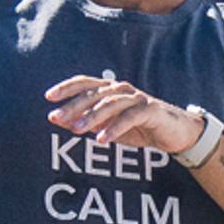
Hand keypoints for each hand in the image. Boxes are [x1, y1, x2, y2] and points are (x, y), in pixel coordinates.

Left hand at [45, 75, 204, 156]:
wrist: (175, 132)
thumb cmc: (139, 128)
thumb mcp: (109, 127)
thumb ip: (88, 122)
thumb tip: (61, 121)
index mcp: (111, 90)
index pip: (85, 83)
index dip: (66, 88)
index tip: (48, 97)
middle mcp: (122, 89)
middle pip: (94, 94)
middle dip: (73, 106)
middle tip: (56, 117)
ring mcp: (137, 98)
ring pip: (110, 104)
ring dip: (91, 117)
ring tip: (76, 130)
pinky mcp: (150, 111)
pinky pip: (129, 118)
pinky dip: (114, 129)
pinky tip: (101, 140)